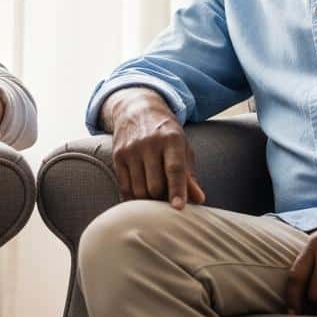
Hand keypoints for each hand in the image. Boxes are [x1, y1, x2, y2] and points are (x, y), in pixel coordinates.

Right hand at [107, 91, 206, 209]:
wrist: (137, 109)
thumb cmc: (166, 133)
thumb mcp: (182, 147)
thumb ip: (190, 175)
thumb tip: (199, 199)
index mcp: (171, 139)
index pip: (174, 169)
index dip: (177, 190)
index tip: (178, 208)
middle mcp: (149, 143)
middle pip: (155, 185)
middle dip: (162, 198)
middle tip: (167, 199)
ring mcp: (131, 149)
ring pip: (139, 189)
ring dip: (148, 200)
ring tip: (155, 196)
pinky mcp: (118, 155)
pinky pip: (125, 187)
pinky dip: (134, 197)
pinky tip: (141, 196)